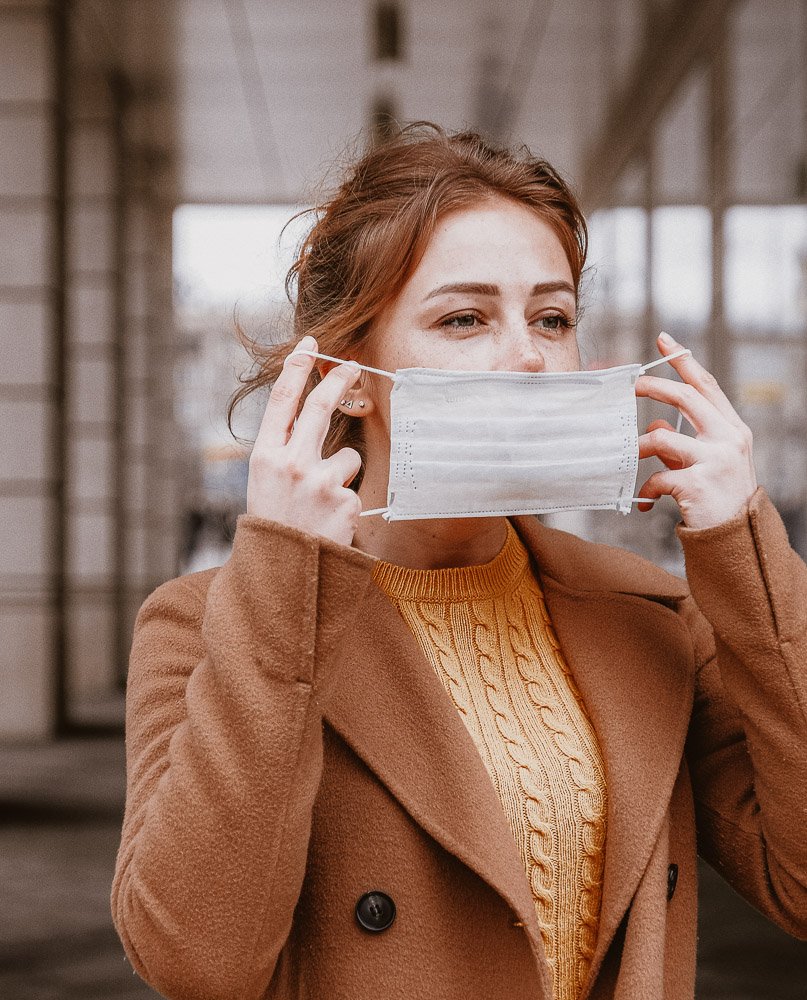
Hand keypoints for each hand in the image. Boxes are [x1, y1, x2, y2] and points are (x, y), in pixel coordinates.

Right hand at [246, 335, 362, 544]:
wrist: (282, 576)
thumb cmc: (275, 526)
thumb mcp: (265, 485)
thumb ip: (286, 451)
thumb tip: (316, 414)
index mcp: (265, 457)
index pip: (282, 401)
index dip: (297, 368)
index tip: (311, 345)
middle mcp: (291, 464)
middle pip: (321, 408)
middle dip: (339, 379)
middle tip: (353, 363)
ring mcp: (319, 482)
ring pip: (347, 457)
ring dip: (341, 476)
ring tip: (320, 506)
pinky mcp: (345, 502)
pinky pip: (355, 488)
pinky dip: (346, 503)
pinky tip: (329, 523)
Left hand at [634, 332, 757, 529]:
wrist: (736, 540)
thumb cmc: (718, 499)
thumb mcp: (705, 464)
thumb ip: (682, 443)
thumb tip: (656, 427)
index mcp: (732, 429)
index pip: (707, 386)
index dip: (684, 362)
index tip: (664, 341)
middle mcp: (728, 439)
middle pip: (685, 397)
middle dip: (653, 387)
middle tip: (629, 386)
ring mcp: (715, 460)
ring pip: (662, 438)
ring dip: (639, 447)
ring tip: (629, 458)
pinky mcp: (698, 483)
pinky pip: (657, 477)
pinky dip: (647, 489)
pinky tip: (646, 503)